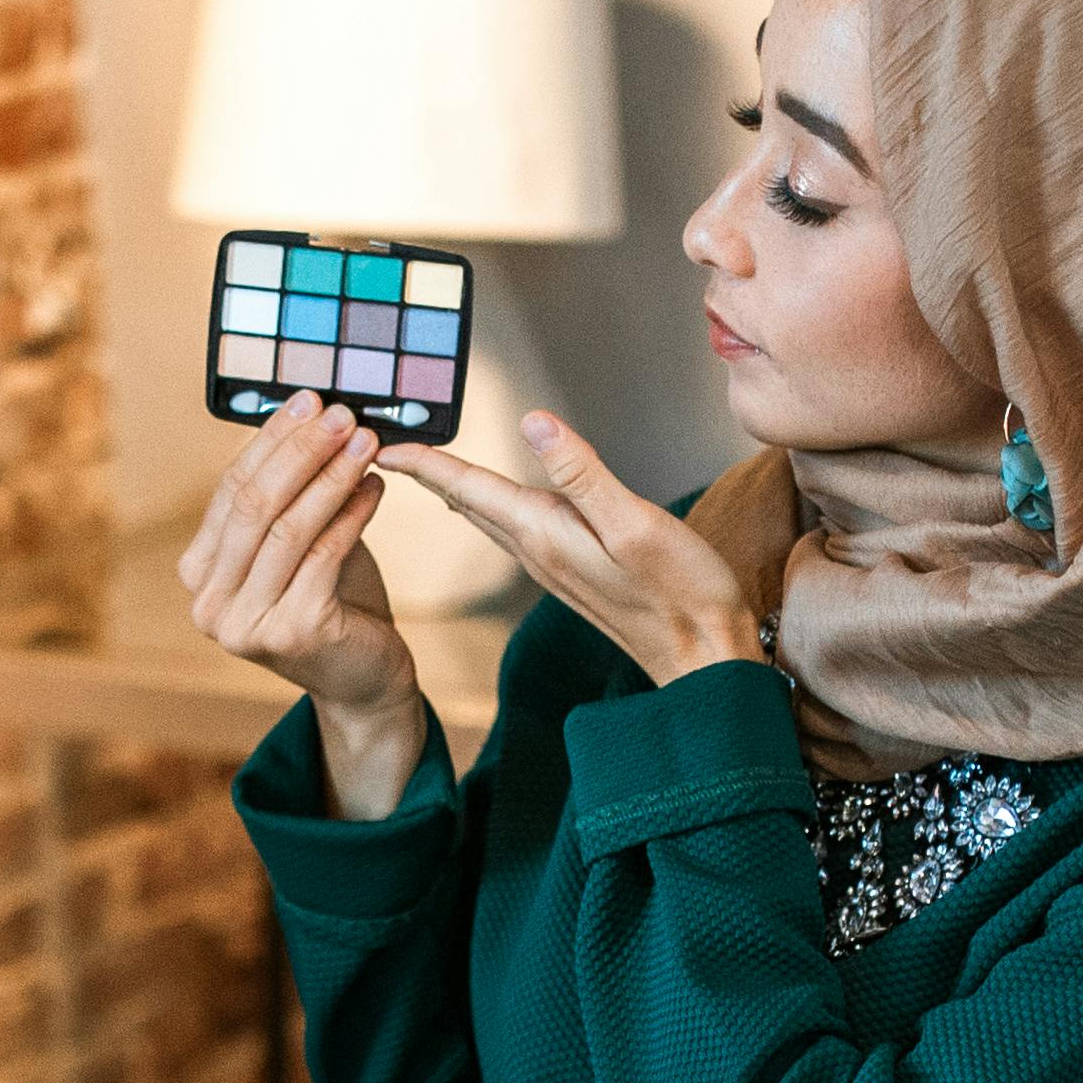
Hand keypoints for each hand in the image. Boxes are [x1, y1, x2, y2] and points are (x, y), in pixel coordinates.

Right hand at [182, 397, 430, 812]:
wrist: (364, 680)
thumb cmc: (333, 602)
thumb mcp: (299, 545)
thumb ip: (290, 495)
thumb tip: (309, 415)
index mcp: (200, 575)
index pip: (231, 490)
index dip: (270, 441)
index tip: (308, 401)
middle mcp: (210, 604)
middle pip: (254, 505)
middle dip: (301, 451)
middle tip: (341, 414)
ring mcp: (246, 624)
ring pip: (289, 527)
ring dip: (332, 475)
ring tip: (366, 441)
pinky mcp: (292, 633)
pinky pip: (324, 553)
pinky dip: (353, 512)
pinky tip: (377, 485)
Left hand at [387, 412, 760, 684]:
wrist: (701, 660)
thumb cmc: (681, 591)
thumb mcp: (635, 523)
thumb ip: (582, 473)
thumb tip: (534, 422)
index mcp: (544, 533)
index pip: (469, 488)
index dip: (425, 461)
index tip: (381, 442)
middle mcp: (537, 551)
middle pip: (467, 502)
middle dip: (426, 472)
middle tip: (384, 446)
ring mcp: (552, 566)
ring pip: (485, 518)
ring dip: (452, 489)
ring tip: (423, 466)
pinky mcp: (571, 573)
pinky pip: (510, 531)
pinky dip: (486, 507)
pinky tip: (486, 503)